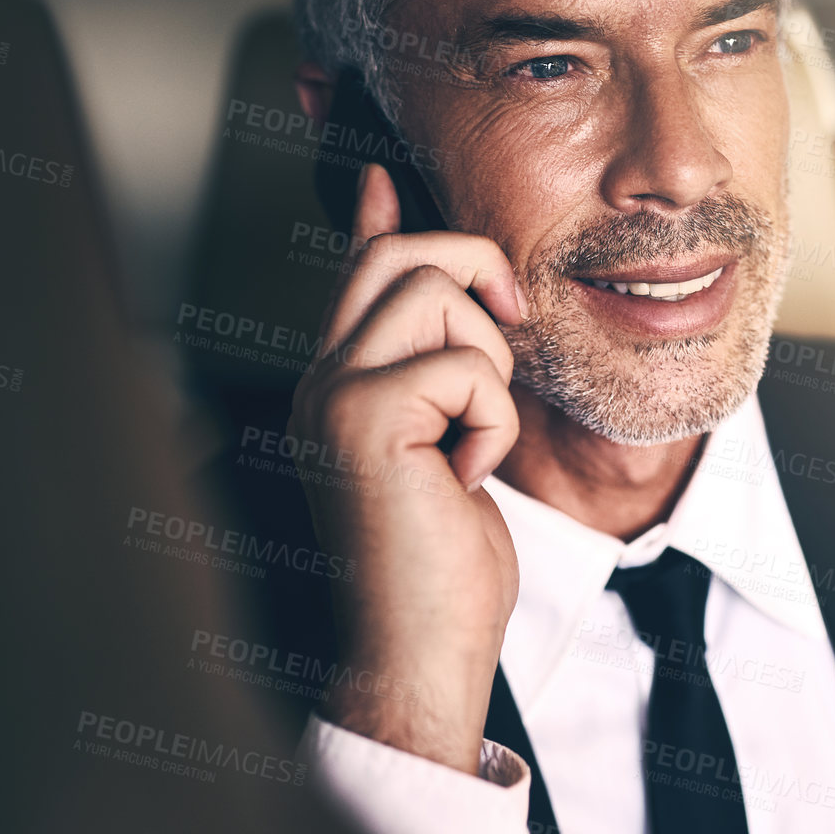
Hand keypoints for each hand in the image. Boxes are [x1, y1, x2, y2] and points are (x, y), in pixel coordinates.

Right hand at [288, 163, 526, 774]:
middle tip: (512, 327)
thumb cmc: (444, 567)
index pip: (359, 272)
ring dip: (492, 367)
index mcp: (338, 385)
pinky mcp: (362, 419)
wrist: (421, 656)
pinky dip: (494, 421)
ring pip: (439, 297)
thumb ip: (446, 375)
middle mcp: (322, 380)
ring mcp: (332, 396)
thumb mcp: (450, 452)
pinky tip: (468, 476)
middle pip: (405, 257)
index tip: (383, 177)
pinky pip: (467, 366)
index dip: (382, 218)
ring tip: (473, 440)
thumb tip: (464, 306)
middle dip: (478, 272)